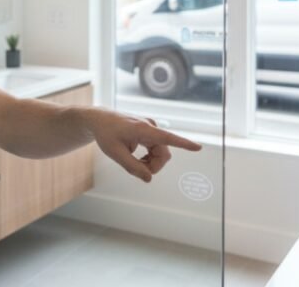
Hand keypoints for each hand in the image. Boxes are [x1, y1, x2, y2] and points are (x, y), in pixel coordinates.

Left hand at [86, 109, 201, 182]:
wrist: (100, 120)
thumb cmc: (106, 134)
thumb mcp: (115, 154)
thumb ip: (132, 167)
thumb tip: (149, 179)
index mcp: (143, 129)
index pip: (167, 138)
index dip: (183, 144)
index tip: (198, 147)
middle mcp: (150, 127)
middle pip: (163, 154)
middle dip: (153, 166)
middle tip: (137, 171)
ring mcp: (150, 129)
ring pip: (160, 153)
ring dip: (150, 162)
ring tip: (133, 162)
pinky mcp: (149, 131)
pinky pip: (156, 149)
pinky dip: (148, 157)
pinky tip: (137, 158)